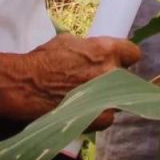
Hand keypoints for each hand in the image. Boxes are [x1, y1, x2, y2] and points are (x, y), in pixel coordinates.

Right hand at [21, 34, 140, 121]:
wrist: (26, 86)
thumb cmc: (43, 60)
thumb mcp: (68, 42)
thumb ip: (89, 48)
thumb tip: (95, 53)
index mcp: (107, 50)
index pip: (132, 53)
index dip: (123, 58)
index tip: (115, 61)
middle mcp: (113, 72)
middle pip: (125, 76)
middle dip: (113, 78)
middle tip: (97, 81)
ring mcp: (109, 96)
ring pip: (119, 97)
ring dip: (107, 97)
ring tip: (88, 98)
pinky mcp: (102, 118)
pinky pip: (109, 116)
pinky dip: (99, 114)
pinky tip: (85, 111)